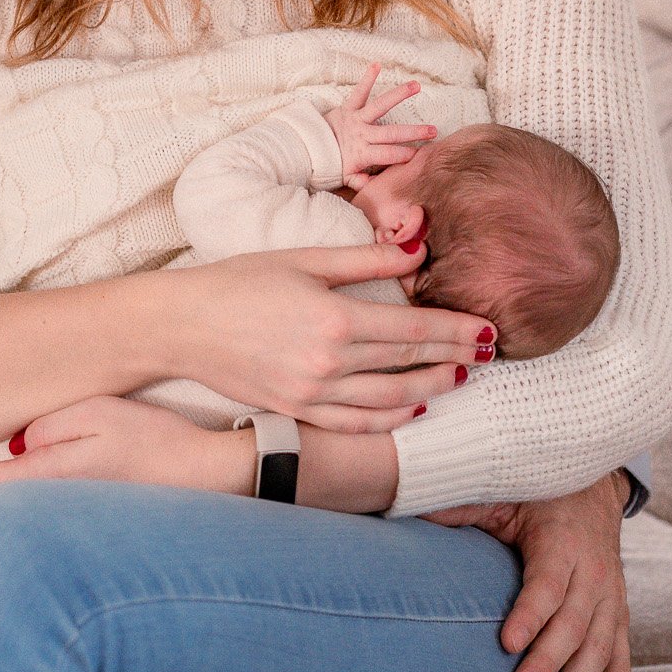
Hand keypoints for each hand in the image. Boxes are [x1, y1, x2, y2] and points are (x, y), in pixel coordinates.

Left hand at [0, 397, 254, 507]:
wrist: (208, 478)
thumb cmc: (154, 440)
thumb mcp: (96, 412)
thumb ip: (46, 428)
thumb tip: (13, 449)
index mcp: (52, 479)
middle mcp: (56, 510)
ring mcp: (73, 523)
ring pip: (8, 522)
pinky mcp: (89, 527)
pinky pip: (32, 523)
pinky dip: (4, 514)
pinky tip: (0, 507)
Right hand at [174, 241, 491, 432]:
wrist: (181, 325)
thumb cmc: (238, 281)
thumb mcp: (303, 260)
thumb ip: (365, 260)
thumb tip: (417, 251)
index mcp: (334, 318)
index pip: (413, 328)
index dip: (456, 329)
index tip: (489, 329)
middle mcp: (329, 362)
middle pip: (409, 362)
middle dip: (455, 356)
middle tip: (490, 353)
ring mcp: (312, 393)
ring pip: (390, 399)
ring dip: (432, 388)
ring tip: (460, 377)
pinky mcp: (297, 411)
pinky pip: (355, 421)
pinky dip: (390, 417)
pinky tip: (412, 407)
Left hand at [324, 63, 436, 189]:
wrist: (305, 149)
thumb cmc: (330, 164)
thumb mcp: (345, 178)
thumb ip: (362, 182)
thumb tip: (376, 186)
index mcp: (362, 154)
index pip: (388, 155)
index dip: (404, 155)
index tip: (420, 154)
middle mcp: (361, 134)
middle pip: (391, 133)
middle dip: (413, 132)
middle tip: (432, 130)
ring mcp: (355, 119)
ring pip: (379, 106)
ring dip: (398, 95)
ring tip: (416, 85)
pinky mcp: (347, 107)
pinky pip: (358, 92)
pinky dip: (367, 78)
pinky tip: (377, 65)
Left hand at [427, 471, 630, 671]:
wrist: (591, 488)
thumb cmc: (535, 494)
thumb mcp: (500, 492)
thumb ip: (458, 506)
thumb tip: (401, 506)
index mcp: (562, 542)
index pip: (547, 584)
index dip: (529, 615)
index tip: (506, 644)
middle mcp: (594, 573)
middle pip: (575, 624)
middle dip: (549, 662)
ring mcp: (612, 599)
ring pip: (601, 650)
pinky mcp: (619, 619)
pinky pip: (620, 663)